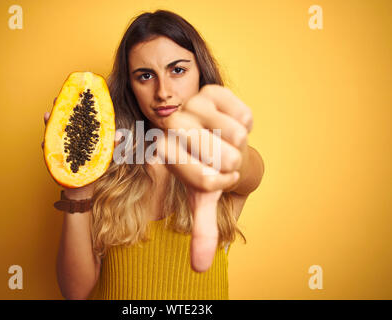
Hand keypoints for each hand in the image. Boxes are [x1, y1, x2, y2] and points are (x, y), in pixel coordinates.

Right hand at [41, 97, 121, 198]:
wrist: (84, 188)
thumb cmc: (96, 170)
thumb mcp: (107, 156)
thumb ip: (113, 145)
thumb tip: (120, 134)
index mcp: (85, 135)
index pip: (81, 117)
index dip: (79, 106)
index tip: (78, 94)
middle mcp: (73, 139)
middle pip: (66, 121)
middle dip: (61, 110)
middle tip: (57, 99)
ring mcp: (64, 147)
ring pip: (56, 132)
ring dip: (51, 123)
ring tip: (48, 115)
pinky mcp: (58, 158)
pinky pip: (51, 150)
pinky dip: (47, 144)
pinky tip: (45, 140)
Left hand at [155, 84, 252, 271]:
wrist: (218, 140)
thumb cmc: (209, 169)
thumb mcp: (203, 199)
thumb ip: (202, 230)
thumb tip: (201, 268)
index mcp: (163, 153)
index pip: (205, 181)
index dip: (219, 182)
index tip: (213, 174)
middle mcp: (171, 126)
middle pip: (222, 157)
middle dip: (230, 163)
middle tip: (219, 156)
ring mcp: (190, 104)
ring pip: (237, 136)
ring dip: (238, 144)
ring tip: (224, 140)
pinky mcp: (211, 89)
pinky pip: (244, 114)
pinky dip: (245, 123)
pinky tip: (229, 122)